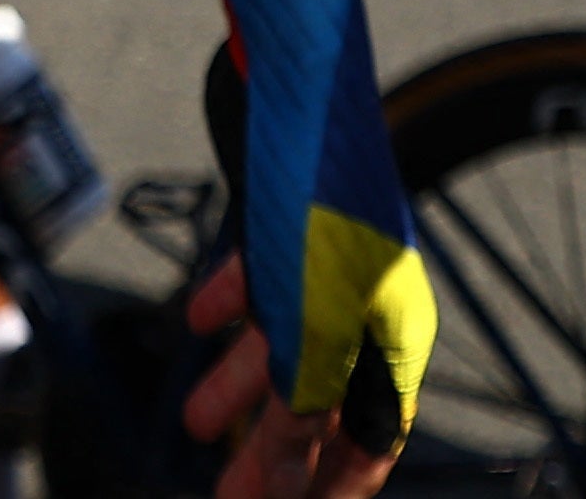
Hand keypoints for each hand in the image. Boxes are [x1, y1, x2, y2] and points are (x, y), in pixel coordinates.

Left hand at [171, 249, 403, 498]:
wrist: (316, 123)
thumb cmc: (330, 227)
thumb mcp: (318, 338)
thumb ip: (303, 410)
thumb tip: (287, 486)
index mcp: (389, 349)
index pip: (367, 442)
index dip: (334, 486)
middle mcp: (362, 318)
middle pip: (315, 406)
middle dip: (271, 455)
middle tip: (231, 495)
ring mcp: (322, 274)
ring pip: (278, 349)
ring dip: (236, 389)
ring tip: (196, 422)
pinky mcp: (282, 233)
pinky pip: (252, 282)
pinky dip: (226, 303)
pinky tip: (199, 318)